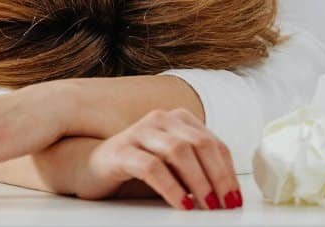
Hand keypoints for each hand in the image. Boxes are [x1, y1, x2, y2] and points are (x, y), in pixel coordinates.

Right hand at [78, 108, 241, 209]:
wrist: (90, 166)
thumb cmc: (137, 167)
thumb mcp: (173, 166)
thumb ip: (197, 169)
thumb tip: (227, 194)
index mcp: (178, 119)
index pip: (214, 143)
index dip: (228, 172)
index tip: (235, 198)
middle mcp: (161, 119)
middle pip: (200, 144)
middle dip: (218, 177)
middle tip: (225, 204)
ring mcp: (140, 132)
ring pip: (179, 151)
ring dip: (198, 181)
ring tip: (207, 205)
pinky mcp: (121, 150)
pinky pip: (152, 167)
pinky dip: (171, 188)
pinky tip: (181, 204)